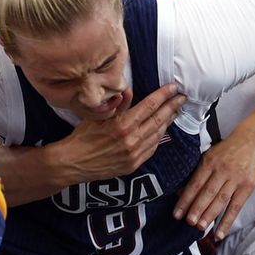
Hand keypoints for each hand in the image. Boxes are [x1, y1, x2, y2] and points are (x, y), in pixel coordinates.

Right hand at [60, 83, 186, 179]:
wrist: (72, 164)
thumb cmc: (81, 138)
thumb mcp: (98, 116)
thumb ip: (117, 105)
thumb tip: (129, 91)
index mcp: (123, 125)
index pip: (149, 106)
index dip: (163, 96)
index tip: (173, 88)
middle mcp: (132, 140)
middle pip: (158, 120)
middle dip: (172, 107)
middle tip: (182, 98)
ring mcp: (134, 155)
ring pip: (158, 135)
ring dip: (168, 122)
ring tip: (175, 111)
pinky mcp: (133, 165)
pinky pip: (152, 149)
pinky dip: (159, 137)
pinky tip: (162, 130)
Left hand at [175, 132, 254, 239]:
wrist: (251, 142)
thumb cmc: (226, 151)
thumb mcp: (209, 155)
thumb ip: (198, 172)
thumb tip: (180, 192)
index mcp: (209, 162)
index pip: (195, 184)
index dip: (185, 199)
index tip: (177, 213)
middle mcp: (222, 170)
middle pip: (208, 193)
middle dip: (197, 209)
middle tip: (188, 222)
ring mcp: (236, 179)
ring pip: (221, 200)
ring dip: (210, 216)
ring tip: (200, 227)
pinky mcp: (247, 187)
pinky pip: (236, 207)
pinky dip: (227, 221)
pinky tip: (220, 233)